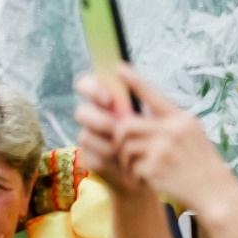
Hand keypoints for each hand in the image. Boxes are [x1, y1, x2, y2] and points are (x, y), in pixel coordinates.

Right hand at [72, 73, 145, 193]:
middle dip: (95, 118)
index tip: (107, 99)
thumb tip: (120, 67)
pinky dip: (106, 159)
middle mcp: (94, 117)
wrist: (157, 170)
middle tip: (112, 126)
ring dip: (104, 141)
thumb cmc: (157, 137)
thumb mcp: (157, 112)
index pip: (86, 85)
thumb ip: (141, 91)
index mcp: (106, 100)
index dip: (90, 88)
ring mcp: (90, 139)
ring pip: (84, 135)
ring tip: (124, 147)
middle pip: (80, 111)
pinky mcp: (90, 158)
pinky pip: (90, 156)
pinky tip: (121, 161)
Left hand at [106, 66, 237, 214]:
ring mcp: (162, 149)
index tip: (118, 67)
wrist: (216, 192)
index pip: (153, 96)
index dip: (134, 81)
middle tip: (122, 147)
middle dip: (120, 137)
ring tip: (138, 165)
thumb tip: (139, 114)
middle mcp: (172, 130)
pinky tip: (147, 178)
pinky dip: (134, 173)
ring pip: (125, 145)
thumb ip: (169, 124)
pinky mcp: (154, 168)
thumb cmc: (202, 164)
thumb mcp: (192, 136)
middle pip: (126, 124)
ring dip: (126, 157)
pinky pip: (130, 165)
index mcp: (182, 120)